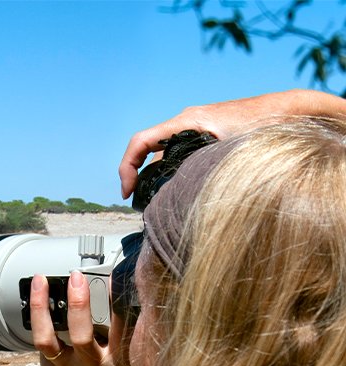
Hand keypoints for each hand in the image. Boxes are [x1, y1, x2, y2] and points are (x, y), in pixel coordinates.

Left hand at [29, 272, 138, 365]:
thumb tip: (138, 302)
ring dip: (43, 307)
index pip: (124, 328)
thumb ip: (135, 342)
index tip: (120, 277)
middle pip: (83, 334)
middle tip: (78, 277)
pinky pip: (41, 339)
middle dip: (79, 304)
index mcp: (121, 365)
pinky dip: (38, 315)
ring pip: (51, 338)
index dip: (121, 301)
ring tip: (42, 280)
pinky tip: (37, 293)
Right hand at [119, 89, 345, 198]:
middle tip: (141, 204)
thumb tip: (185, 198)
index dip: (127, 167)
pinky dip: (174, 171)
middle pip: (150, 150)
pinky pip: (180, 153)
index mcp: (187, 121)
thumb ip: (206, 169)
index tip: (127, 191)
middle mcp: (187, 121)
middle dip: (141, 177)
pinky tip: (183, 189)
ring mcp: (197, 127)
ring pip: (166, 153)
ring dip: (159, 176)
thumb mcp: (233, 150)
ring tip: (162, 201)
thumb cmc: (266, 124)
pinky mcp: (207, 133)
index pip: (141, 142)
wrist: (291, 108)